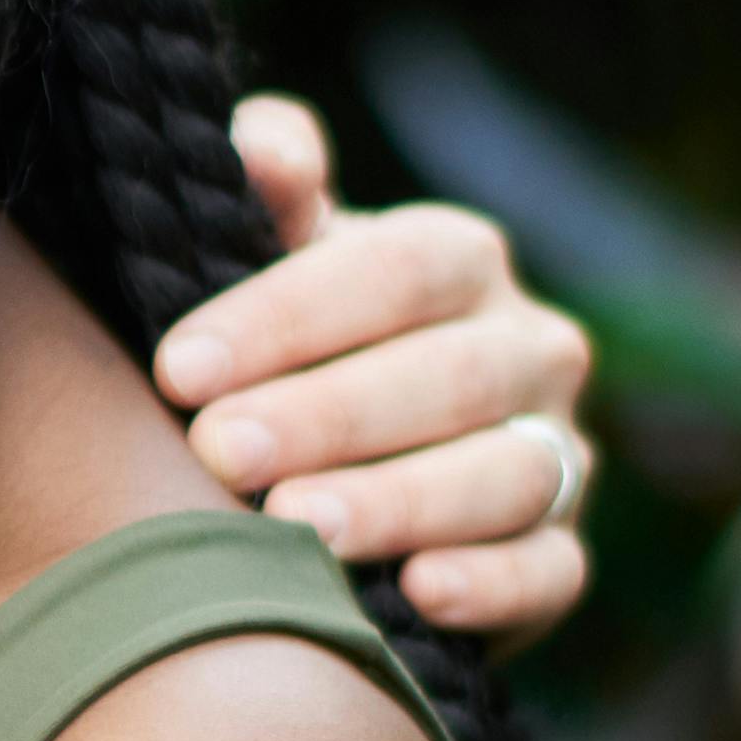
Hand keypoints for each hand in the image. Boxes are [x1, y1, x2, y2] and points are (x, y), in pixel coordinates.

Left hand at [152, 94, 598, 639]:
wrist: (334, 462)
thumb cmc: (288, 342)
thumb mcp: (272, 260)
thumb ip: (269, 195)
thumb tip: (264, 148)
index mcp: (459, 261)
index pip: (394, 270)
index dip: (288, 316)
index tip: (179, 367)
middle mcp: (530, 348)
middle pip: (450, 375)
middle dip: (328, 416)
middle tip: (219, 452)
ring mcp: (557, 454)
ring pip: (503, 475)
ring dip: (399, 502)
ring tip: (297, 529)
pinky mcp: (561, 554)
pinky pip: (550, 572)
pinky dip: (493, 585)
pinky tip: (419, 592)